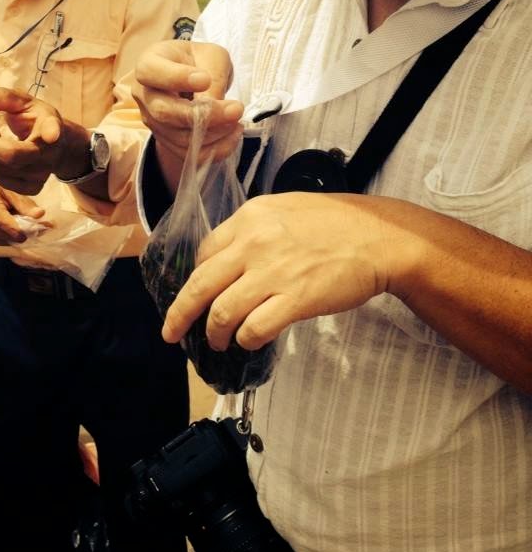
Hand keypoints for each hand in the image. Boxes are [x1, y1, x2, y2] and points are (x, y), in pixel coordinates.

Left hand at [0, 88, 90, 194]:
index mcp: (50, 126)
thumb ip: (3, 97)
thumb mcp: (23, 102)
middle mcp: (50, 153)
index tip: (51, 134)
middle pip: (11, 155)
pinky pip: (1, 181)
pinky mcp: (34, 187)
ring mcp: (43, 174)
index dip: (52, 133)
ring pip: (1, 169)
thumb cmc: (35, 119)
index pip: (53, 130)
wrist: (56, 145)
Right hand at [0, 158, 43, 246]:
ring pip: (6, 243)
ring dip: (10, 234)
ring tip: (6, 218)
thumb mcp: (7, 190)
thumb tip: (41, 215)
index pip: (16, 232)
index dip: (29, 229)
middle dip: (21, 230)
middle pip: (13, 238)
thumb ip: (24, 204)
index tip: (38, 225)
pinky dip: (1, 236)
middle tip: (20, 217)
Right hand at [133, 41, 243, 187]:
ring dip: (214, 133)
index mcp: (149, 63)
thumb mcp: (213, 57)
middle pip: (163, 112)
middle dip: (203, 115)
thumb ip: (213, 78)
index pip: (150, 72)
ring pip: (178, 137)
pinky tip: (233, 134)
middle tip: (236, 109)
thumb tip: (213, 108)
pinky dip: (216, 149)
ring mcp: (153, 121)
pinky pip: (189, 154)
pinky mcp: (167, 140)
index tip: (205, 79)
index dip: (176, 78)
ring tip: (237, 119)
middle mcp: (144, 94)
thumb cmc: (200, 61)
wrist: (196, 77)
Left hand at [162, 193, 393, 349]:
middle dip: (180, 315)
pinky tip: (249, 341)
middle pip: (200, 285)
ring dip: (215, 333)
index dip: (195, 279)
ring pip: (222, 312)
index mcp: (249, 218)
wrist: (379, 237)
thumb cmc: (337, 223)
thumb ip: (254, 230)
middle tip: (172, 333)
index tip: (193, 295)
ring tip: (219, 342)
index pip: (204, 252)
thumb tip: (229, 258)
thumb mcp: (285, 210)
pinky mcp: (294, 299)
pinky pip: (254, 328)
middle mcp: (254, 243)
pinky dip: (246, 339)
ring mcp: (273, 272)